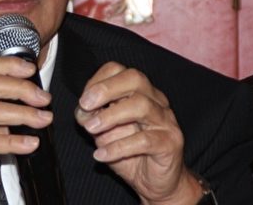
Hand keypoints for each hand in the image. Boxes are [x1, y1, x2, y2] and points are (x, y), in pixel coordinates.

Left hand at [75, 62, 201, 203]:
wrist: (155, 182)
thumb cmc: (129, 152)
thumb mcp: (104, 132)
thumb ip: (93, 118)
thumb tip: (82, 111)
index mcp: (139, 91)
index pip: (119, 70)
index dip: (98, 81)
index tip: (83, 100)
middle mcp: (156, 101)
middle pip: (135, 79)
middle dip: (106, 89)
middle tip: (85, 105)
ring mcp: (165, 121)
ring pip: (141, 105)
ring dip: (110, 116)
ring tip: (91, 129)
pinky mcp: (170, 143)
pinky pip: (144, 140)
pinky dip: (118, 147)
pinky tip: (101, 155)